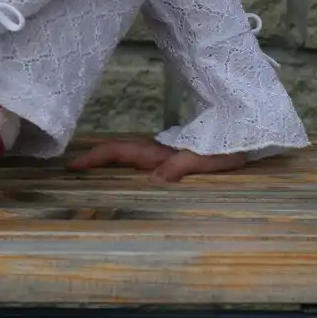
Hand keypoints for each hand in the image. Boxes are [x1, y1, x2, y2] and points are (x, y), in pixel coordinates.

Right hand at [66, 137, 248, 182]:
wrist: (246, 136)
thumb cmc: (227, 148)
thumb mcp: (206, 158)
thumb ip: (181, 166)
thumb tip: (153, 181)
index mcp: (158, 152)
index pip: (118, 151)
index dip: (95, 157)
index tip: (72, 165)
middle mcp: (155, 154)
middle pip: (117, 153)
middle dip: (93, 159)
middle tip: (70, 171)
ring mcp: (162, 157)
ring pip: (126, 159)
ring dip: (106, 163)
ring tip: (87, 177)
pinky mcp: (172, 163)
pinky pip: (139, 165)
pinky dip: (122, 169)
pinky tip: (121, 180)